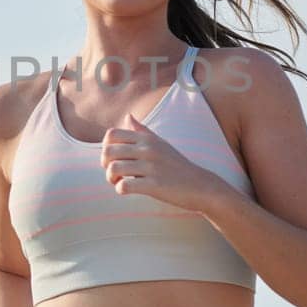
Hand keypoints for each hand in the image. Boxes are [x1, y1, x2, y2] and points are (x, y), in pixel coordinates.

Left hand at [100, 111, 223, 211]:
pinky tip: (127, 190)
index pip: (111, 134)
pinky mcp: (154, 185)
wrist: (200, 186)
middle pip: (108, 151)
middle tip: (114, 173)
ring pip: (113, 169)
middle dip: (106, 164)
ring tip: (119, 182)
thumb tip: (127, 116)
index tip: (114, 158)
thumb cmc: (176, 165)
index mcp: (147, 139)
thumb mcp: (161, 144)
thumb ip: (142, 131)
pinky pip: (124, 186)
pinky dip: (120, 189)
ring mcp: (151, 167)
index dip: (106, 148)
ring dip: (111, 179)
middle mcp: (148, 149)